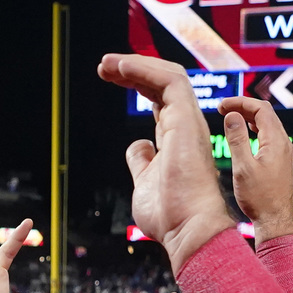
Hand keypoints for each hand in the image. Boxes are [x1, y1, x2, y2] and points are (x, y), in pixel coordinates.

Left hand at [97, 55, 236, 270]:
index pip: (159, 100)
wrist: (187, 228)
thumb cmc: (169, 214)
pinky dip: (146, 70)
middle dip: (133, 69)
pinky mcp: (187, 119)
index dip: (136, 84)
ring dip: (136, 64)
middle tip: (104, 66)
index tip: (111, 78)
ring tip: (107, 63)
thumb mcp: (144, 181)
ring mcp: (188, 121)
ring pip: (168, 76)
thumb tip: (137, 146)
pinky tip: (122, 67)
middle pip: (161, 83)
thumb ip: (141, 161)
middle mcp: (184, 126)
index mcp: (176, 139)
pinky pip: (170, 81)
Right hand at [217, 97, 292, 241]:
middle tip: (222, 108)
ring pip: (267, 122)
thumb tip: (231, 115)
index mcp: (276, 141)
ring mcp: (283, 150)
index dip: (240, 102)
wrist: (274, 219)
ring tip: (230, 116)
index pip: (261, 108)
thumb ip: (237, 139)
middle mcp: (283, 143)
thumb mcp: (243, 167)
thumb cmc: (260, 198)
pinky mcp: (279, 159)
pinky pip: (268, 134)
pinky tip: (243, 131)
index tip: (222, 105)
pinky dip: (254, 127)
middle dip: (243, 106)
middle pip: (265, 112)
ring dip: (248, 115)